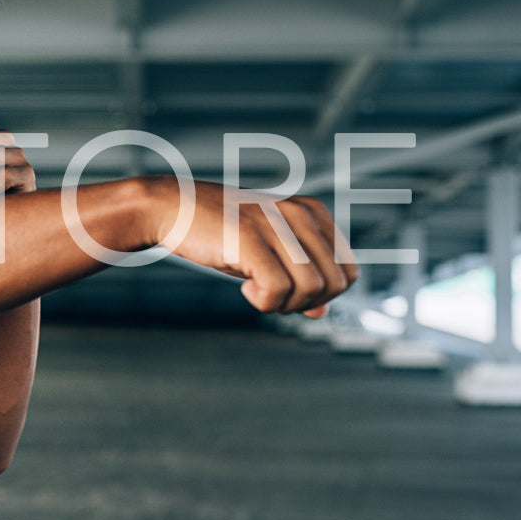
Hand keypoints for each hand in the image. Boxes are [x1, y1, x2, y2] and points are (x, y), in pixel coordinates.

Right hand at [140, 178, 357, 318]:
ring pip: (313, 288)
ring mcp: (276, 224)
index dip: (324, 294)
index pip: (349, 271)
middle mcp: (300, 214)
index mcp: (312, 212)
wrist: (172, 207)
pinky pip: (279, 289)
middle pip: (336, 283)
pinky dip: (265, 302)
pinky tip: (245, 289)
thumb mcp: (267, 252)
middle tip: (273, 295)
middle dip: (307, 302)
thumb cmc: (220, 231)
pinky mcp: (249, 238)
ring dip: (286, 304)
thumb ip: (299, 276)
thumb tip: (321, 312)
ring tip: (257, 291)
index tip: (290, 290)